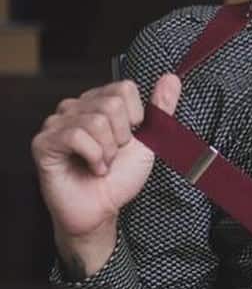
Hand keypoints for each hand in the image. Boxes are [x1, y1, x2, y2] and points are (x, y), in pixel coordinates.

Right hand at [31, 73, 180, 249]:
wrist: (102, 210)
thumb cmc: (122, 176)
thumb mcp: (151, 139)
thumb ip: (161, 109)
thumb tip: (172, 78)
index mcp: (99, 102)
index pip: (124, 87)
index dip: (135, 117)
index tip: (130, 138)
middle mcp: (75, 107)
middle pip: (112, 103)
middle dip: (122, 137)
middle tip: (114, 155)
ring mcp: (56, 123)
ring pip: (96, 121)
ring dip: (108, 151)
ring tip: (102, 163)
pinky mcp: (43, 142)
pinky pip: (76, 137)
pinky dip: (93, 157)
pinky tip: (92, 169)